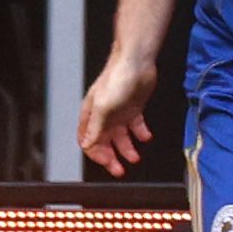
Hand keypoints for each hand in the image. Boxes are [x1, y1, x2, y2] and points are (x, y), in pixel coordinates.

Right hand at [78, 55, 156, 175]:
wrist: (136, 62)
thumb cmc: (116, 78)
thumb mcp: (103, 107)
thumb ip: (95, 127)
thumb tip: (87, 143)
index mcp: (91, 115)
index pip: (89, 141)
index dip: (97, 154)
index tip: (108, 163)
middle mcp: (104, 115)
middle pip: (104, 142)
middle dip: (112, 157)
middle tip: (120, 169)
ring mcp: (119, 112)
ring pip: (121, 137)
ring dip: (127, 148)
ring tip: (135, 157)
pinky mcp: (133, 107)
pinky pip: (136, 126)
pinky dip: (140, 133)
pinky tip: (146, 137)